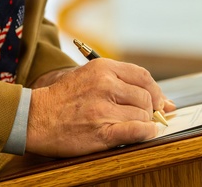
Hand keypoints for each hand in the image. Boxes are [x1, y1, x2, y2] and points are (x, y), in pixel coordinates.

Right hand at [26, 58, 168, 155]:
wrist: (35, 117)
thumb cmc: (63, 98)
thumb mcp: (89, 77)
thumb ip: (123, 83)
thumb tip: (165, 101)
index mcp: (102, 68)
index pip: (143, 77)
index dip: (155, 91)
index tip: (157, 101)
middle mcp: (105, 85)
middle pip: (145, 98)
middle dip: (148, 110)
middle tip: (142, 117)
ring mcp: (102, 109)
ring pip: (142, 116)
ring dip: (143, 123)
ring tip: (131, 125)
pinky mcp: (101, 132)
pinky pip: (135, 131)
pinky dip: (146, 133)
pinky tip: (147, 133)